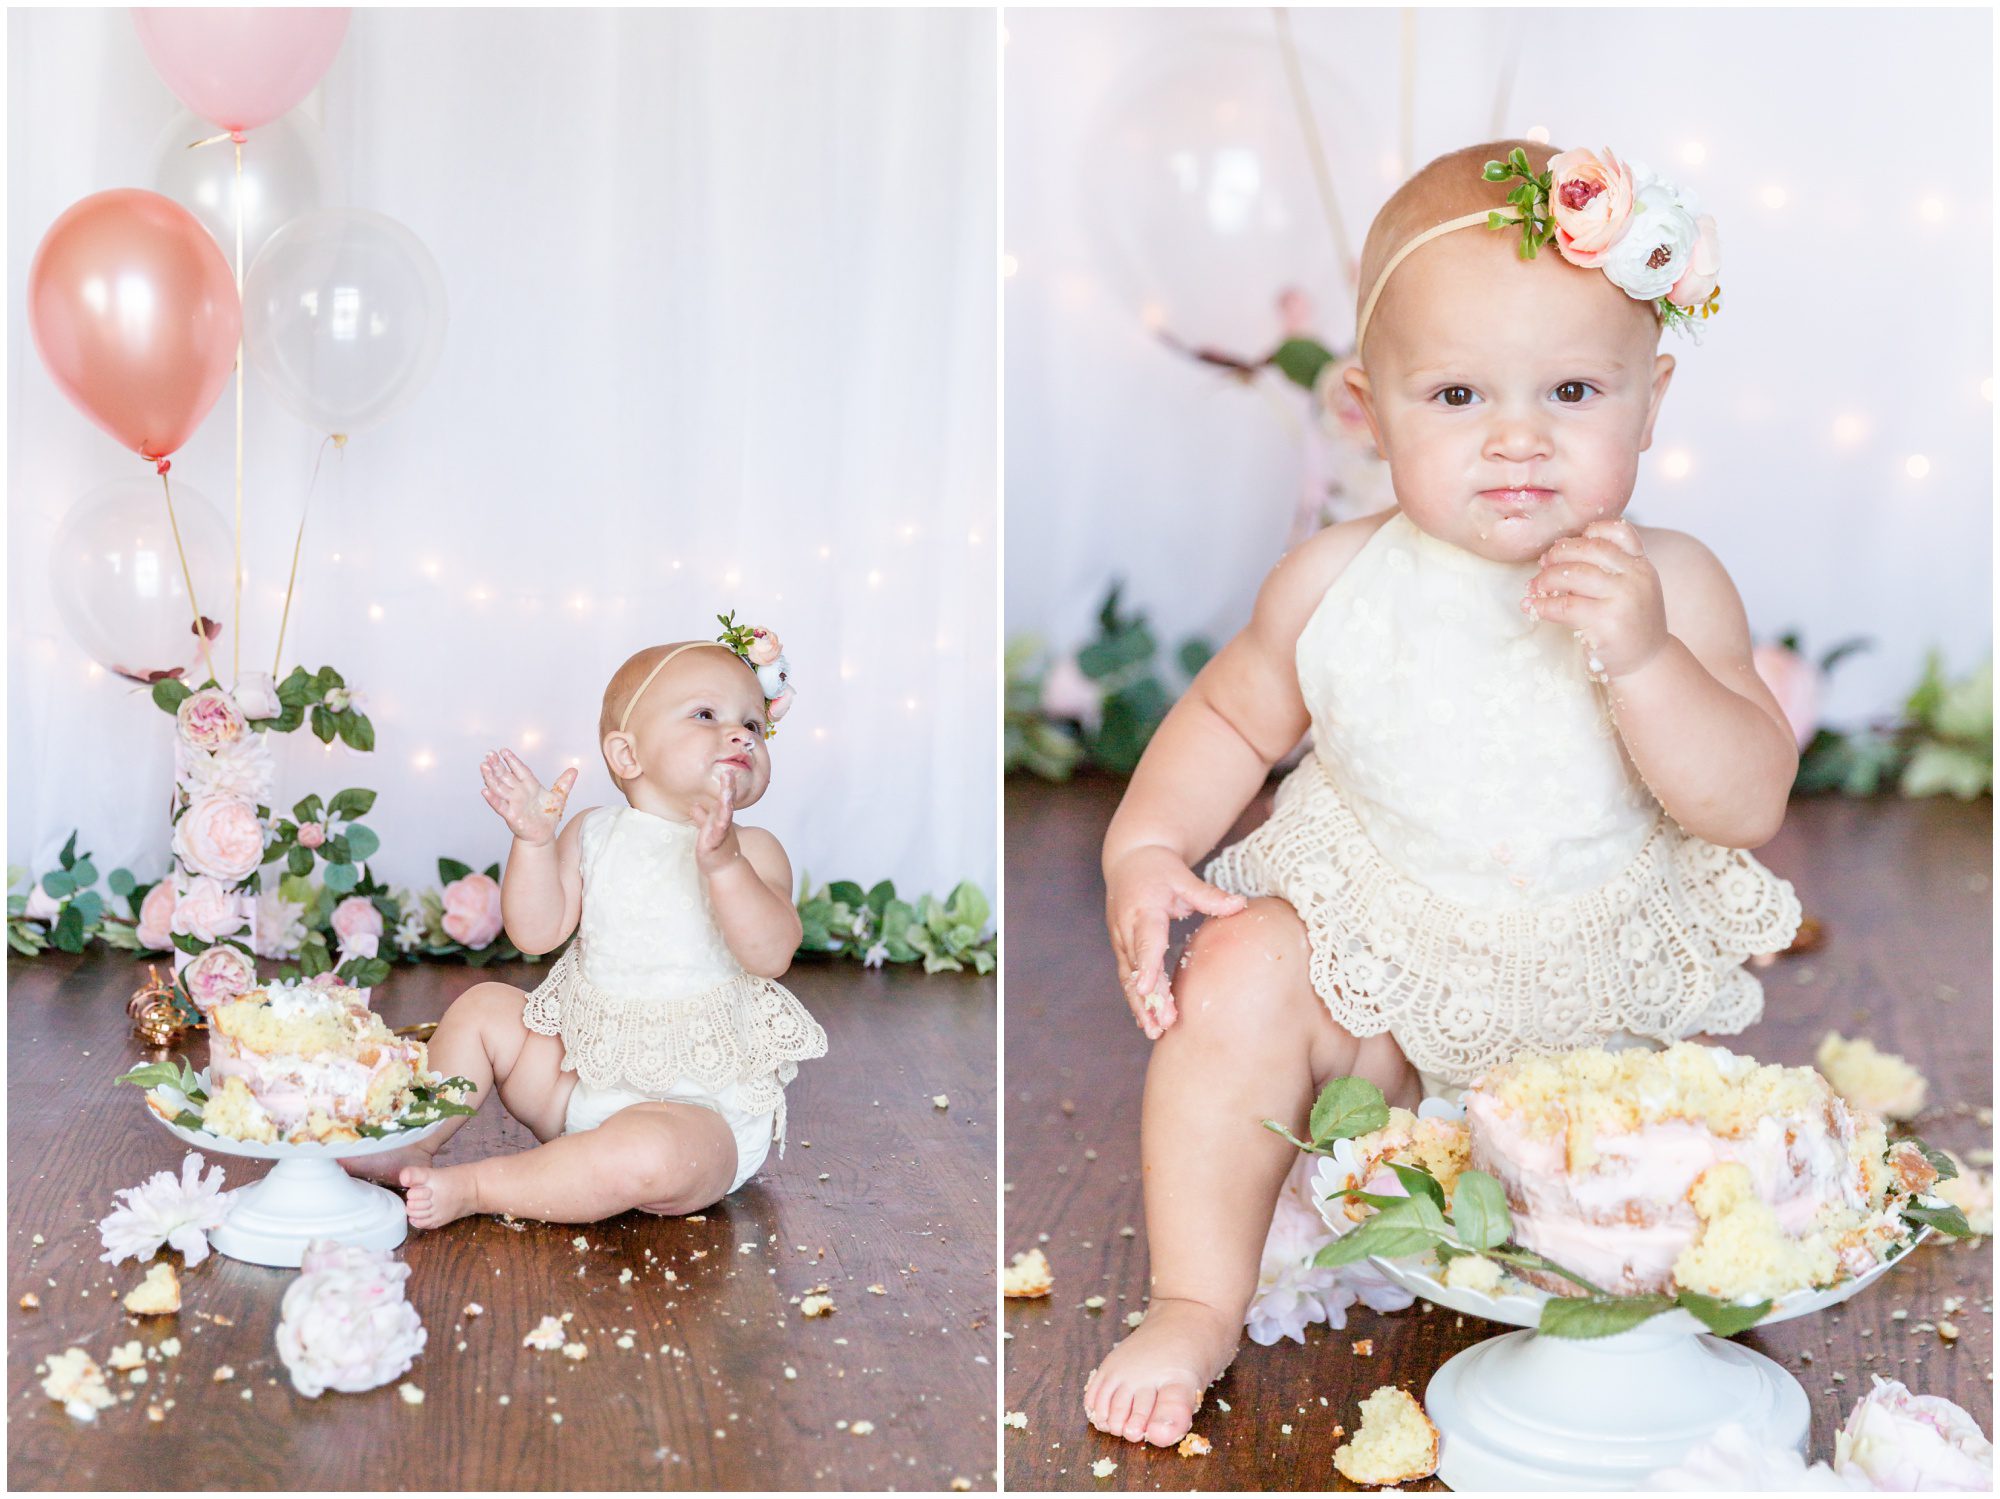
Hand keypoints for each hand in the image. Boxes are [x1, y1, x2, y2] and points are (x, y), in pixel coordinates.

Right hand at [479, 749, 576, 846]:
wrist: (543, 835)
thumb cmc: (548, 816)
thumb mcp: (559, 798)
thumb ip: (564, 784)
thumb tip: (574, 770)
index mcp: (530, 786)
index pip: (520, 770)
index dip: (512, 760)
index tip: (503, 750)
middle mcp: (519, 792)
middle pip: (506, 776)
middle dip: (497, 765)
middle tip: (489, 754)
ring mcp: (513, 803)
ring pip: (499, 788)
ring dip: (491, 778)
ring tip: (484, 767)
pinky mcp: (511, 815)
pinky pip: (500, 806)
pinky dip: (492, 799)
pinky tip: (485, 791)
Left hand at [694, 767, 742, 876]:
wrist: (724, 868)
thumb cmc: (717, 849)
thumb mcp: (708, 830)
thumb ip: (703, 818)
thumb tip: (695, 806)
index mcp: (721, 818)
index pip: (724, 799)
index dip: (726, 786)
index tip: (728, 771)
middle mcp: (723, 824)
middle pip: (727, 804)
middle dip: (729, 789)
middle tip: (730, 774)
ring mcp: (721, 833)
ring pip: (724, 817)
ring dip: (726, 805)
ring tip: (726, 794)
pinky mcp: (714, 844)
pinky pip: (717, 834)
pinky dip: (718, 827)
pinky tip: (720, 821)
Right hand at [1104, 844, 1246, 1039]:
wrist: (1129, 859)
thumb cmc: (1159, 868)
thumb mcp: (1183, 876)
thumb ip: (1208, 894)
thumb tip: (1239, 905)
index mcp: (1143, 909)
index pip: (1145, 941)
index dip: (1145, 965)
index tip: (1147, 988)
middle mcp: (1127, 928)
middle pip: (1136, 968)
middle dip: (1148, 998)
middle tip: (1163, 1025)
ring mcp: (1121, 940)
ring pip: (1129, 978)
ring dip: (1141, 1005)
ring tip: (1154, 1032)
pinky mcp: (1122, 948)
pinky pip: (1128, 977)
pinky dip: (1137, 999)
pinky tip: (1147, 1020)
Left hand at [1523, 519, 1667, 679]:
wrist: (1645, 664)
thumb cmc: (1629, 624)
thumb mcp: (1630, 588)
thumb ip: (1607, 568)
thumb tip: (1553, 553)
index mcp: (1642, 565)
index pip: (1619, 531)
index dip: (1588, 532)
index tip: (1567, 546)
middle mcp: (1636, 579)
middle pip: (1590, 548)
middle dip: (1559, 553)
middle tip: (1543, 565)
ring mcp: (1622, 601)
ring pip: (1575, 575)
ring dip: (1546, 578)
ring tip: (1534, 586)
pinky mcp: (1606, 625)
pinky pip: (1564, 607)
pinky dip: (1542, 605)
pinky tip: (1533, 606)